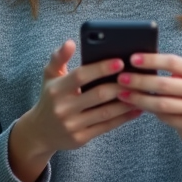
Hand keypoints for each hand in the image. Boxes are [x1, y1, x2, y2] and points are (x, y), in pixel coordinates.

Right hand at [8, 40, 142, 181]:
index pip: (81, 76)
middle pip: (98, 95)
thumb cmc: (49, 97)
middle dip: (120, 85)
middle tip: (137, 77)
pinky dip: (123, 118)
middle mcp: (63, 108)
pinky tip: (136, 109)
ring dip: (126, 102)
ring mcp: (72, 125)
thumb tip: (70, 42)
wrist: (40, 132)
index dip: (101, 68)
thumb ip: (59, 57)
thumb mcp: (49, 76)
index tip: (120, 61)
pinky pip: (106, 126)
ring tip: (141, 92)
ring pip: (106, 112)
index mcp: (56, 89)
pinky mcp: (80, 138)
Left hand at [116, 53, 181, 175]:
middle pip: (164, 84)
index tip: (132, 59)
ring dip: (139, 98)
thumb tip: (137, 63)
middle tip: (121, 78)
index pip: (173, 62)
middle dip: (140, 80)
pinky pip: (164, 118)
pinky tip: (135, 106)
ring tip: (123, 94)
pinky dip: (147, 111)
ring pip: (162, 104)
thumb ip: (171, 72)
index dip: (151, 60)